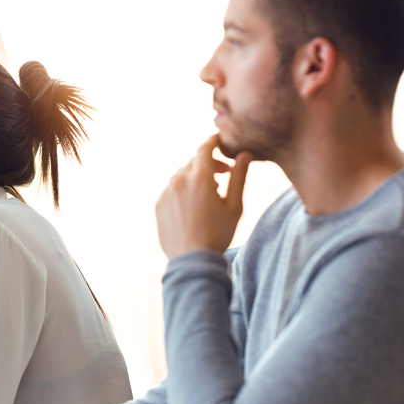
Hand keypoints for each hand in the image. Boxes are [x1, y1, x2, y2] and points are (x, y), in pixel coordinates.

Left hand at [155, 134, 252, 258]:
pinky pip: (171, 189)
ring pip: (181, 175)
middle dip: (209, 163)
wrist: (191, 261)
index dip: (214, 142)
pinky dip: (183, 189)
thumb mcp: (235, 206)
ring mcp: (166, 193)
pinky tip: (194, 204)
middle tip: (225, 174)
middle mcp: (179, 182)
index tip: (222, 142)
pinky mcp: (158, 205)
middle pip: (194, 161)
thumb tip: (244, 154)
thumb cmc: (218, 235)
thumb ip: (239, 177)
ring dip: (195, 176)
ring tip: (209, 192)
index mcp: (199, 178)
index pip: (205, 148)